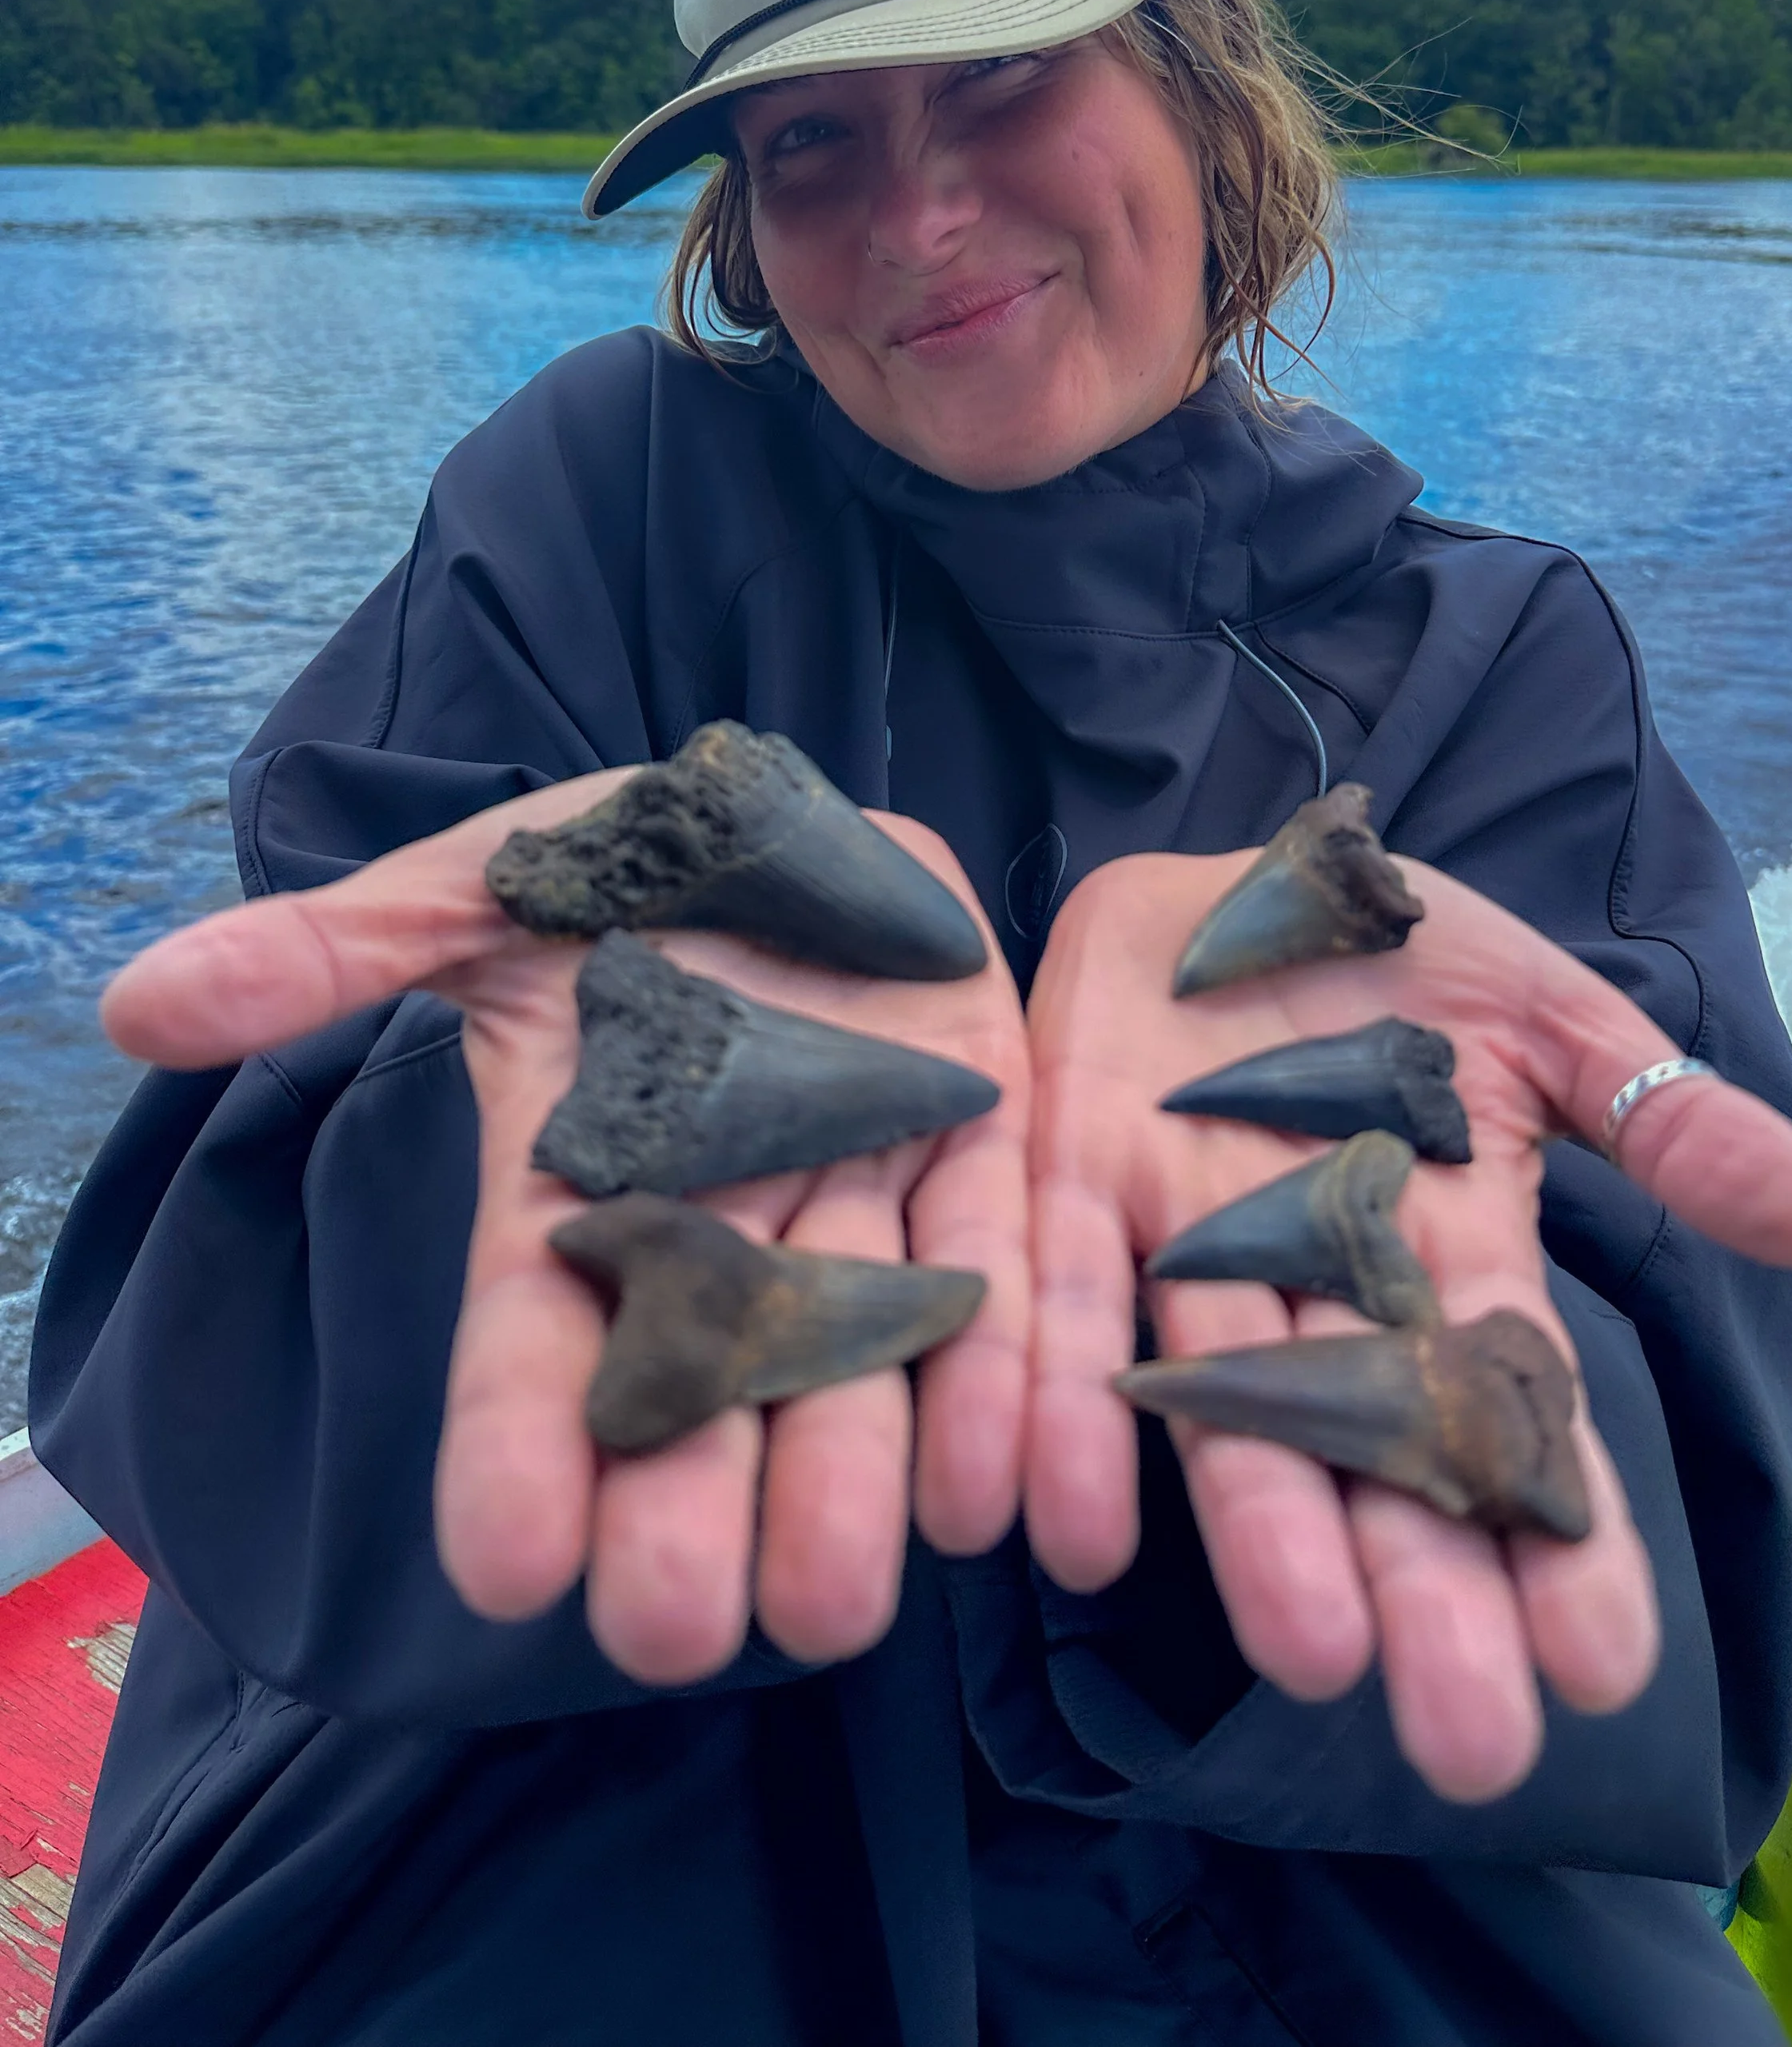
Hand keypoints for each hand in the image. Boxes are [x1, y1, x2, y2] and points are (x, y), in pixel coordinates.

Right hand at [100, 776, 1030, 1685]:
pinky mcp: (979, 1159)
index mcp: (581, 1184)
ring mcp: (853, 1198)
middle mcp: (716, 1225)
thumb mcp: (478, 887)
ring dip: (850, 1483)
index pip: (529, 1335)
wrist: (802, 813)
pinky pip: (995, 1279)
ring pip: (848, 1359)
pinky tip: (997, 1494)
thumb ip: (328, 951)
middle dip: (688, 1508)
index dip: (515, 1444)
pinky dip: (1001, 1382)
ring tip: (837, 1606)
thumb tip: (135, 1005)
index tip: (505, 1564)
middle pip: (693, 1387)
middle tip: (676, 1632)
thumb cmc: (629, 859)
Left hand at [1023, 848, 1791, 1801]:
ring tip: (1311, 1655)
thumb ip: (1656, 1116)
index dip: (1558, 1534)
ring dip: (1259, 1531)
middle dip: (1419, 1592)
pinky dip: (1059, 1410)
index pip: (1514, 1413)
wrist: (1223, 873)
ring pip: (1226, 1410)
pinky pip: (1060, 1310)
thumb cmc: (1391, 956)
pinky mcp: (1065, 1183)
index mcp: (1441, 1253)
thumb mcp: (1537, 1016)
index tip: (1606, 1667)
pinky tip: (1067, 1529)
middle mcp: (1317, 1284)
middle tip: (1470, 1743)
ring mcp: (1186, 1243)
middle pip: (1374, 1454)